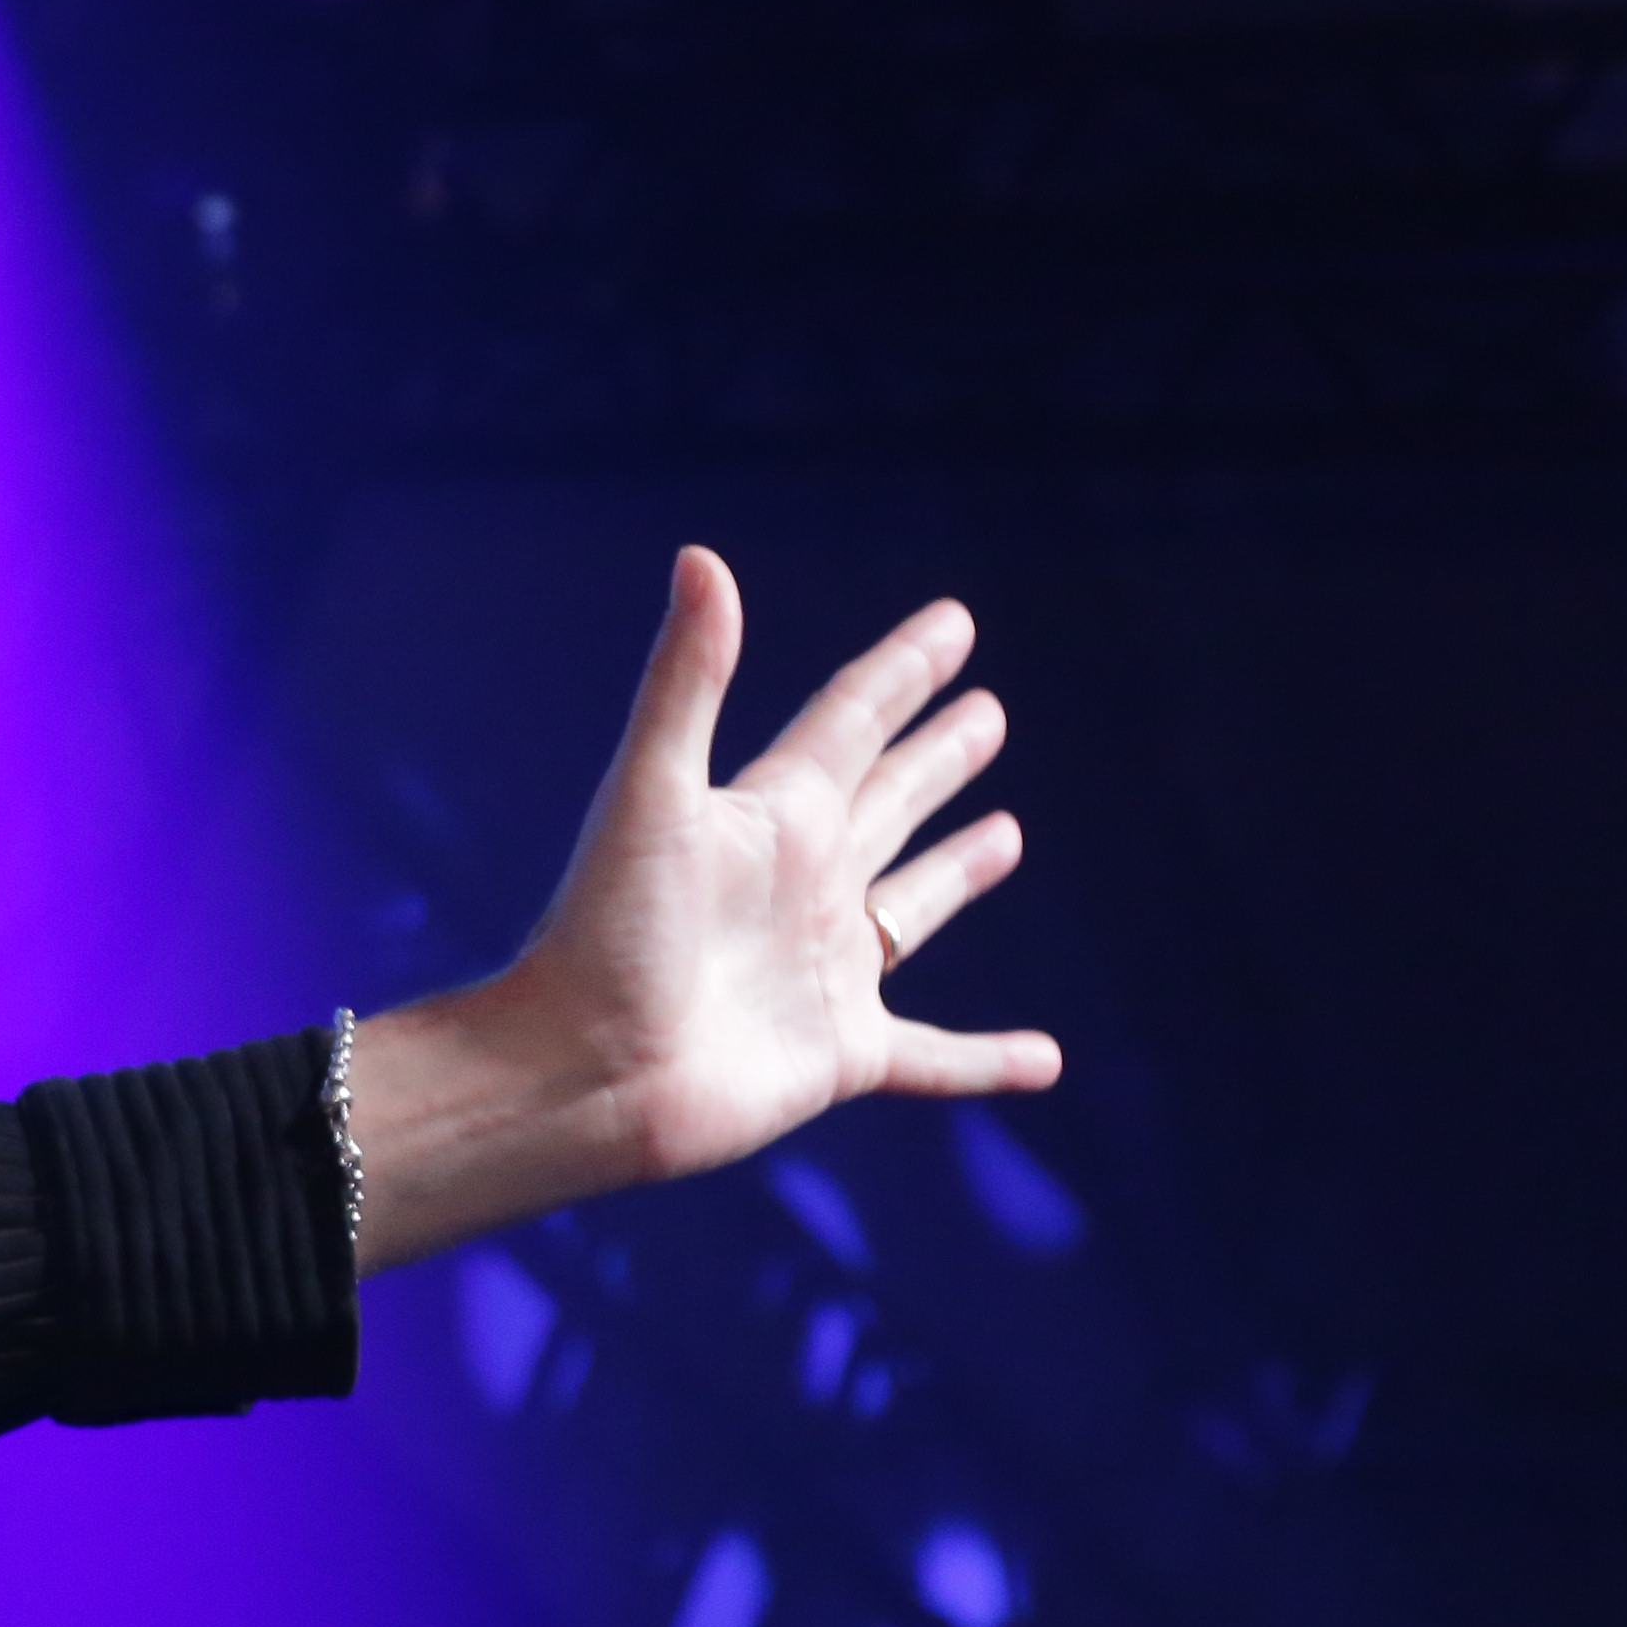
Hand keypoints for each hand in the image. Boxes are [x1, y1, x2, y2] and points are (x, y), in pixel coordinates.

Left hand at [352, 549, 1061, 1269]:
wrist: (580, 1070)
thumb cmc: (605, 932)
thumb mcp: (651, 793)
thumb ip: (688, 681)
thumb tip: (700, 557)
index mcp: (768, 817)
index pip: (850, 722)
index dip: (902, 671)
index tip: (954, 623)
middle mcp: (800, 886)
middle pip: (885, 801)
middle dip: (933, 756)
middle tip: (987, 712)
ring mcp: (823, 969)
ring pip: (909, 907)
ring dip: (956, 871)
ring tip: (1005, 833)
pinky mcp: (841, 1053)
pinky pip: (935, 1056)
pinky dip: (987, 1061)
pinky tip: (1045, 1061)